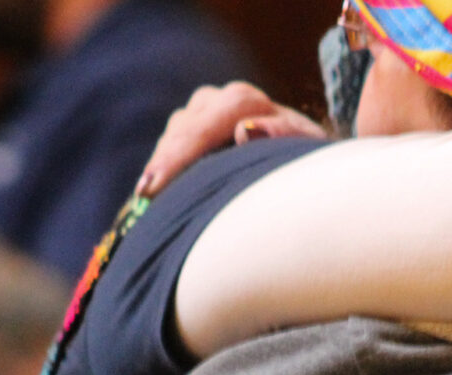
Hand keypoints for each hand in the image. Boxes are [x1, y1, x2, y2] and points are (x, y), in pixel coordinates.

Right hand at [135, 82, 325, 197]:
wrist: (308, 154)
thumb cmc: (307, 160)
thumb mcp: (307, 151)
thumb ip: (281, 136)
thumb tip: (245, 130)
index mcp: (247, 102)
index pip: (203, 126)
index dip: (178, 157)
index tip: (156, 186)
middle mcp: (222, 99)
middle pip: (182, 130)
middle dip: (163, 164)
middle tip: (144, 197)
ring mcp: (207, 108)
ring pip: (174, 134)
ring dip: (163, 164)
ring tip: (148, 197)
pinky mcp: (197, 122)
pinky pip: (173, 141)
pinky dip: (167, 165)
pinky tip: (157, 190)